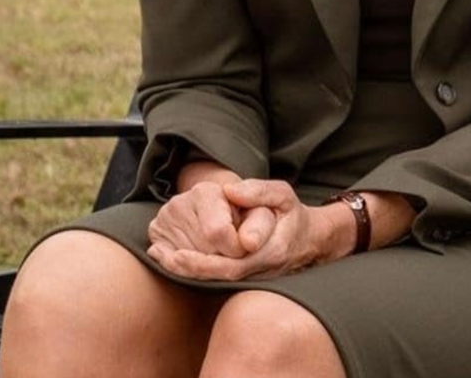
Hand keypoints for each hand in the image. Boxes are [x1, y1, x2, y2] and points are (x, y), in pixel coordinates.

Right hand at [145, 165, 269, 261]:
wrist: (241, 212)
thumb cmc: (263, 208)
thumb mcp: (277, 198)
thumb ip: (266, 211)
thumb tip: (248, 239)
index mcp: (206, 191)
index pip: (217, 233)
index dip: (237, 248)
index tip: (249, 246)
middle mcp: (178, 204)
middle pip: (202, 252)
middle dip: (225, 259)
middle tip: (239, 248)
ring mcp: (163, 222)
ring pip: (186, 263)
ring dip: (211, 266)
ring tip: (226, 250)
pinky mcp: (156, 241)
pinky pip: (170, 267)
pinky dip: (190, 271)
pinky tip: (206, 261)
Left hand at [148, 180, 351, 281]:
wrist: (309, 240)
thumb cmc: (291, 214)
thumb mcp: (283, 195)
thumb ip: (258, 191)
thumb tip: (229, 190)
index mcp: (272, 250)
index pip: (233, 263)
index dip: (204, 262)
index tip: (178, 252)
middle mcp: (262, 269)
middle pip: (219, 276)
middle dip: (189, 269)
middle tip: (164, 257)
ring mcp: (254, 278)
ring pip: (216, 281)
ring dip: (186, 272)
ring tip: (160, 256)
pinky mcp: (245, 279)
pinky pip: (216, 279)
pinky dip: (192, 271)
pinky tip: (170, 258)